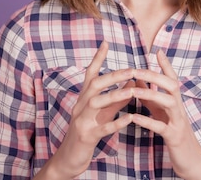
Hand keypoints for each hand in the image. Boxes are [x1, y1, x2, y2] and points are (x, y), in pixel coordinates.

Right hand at [39, 42, 134, 179]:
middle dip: (113, 76)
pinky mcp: (86, 136)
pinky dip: (116, 122)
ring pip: (95, 103)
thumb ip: (115, 99)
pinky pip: (101, 128)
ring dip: (114, 95)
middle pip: (94, 85)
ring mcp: (81, 121)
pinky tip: (129, 118)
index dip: (97, 58)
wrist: (69, 158)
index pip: (90, 74)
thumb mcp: (102, 112)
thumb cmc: (88, 132)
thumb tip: (131, 83)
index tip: (106, 42)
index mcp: (83, 98)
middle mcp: (79, 106)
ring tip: (132, 91)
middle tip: (132, 69)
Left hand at [131, 50, 200, 179]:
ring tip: (133, 90)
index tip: (157, 50)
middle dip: (154, 76)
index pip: (173, 79)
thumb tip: (140, 81)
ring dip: (151, 95)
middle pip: (172, 86)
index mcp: (176, 102)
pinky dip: (147, 121)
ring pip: (169, 102)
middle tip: (135, 70)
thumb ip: (153, 97)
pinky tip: (133, 118)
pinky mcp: (174, 137)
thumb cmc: (175, 134)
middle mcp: (180, 109)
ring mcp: (178, 122)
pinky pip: (161, 127)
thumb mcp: (164, 113)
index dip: (166, 65)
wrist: (192, 160)